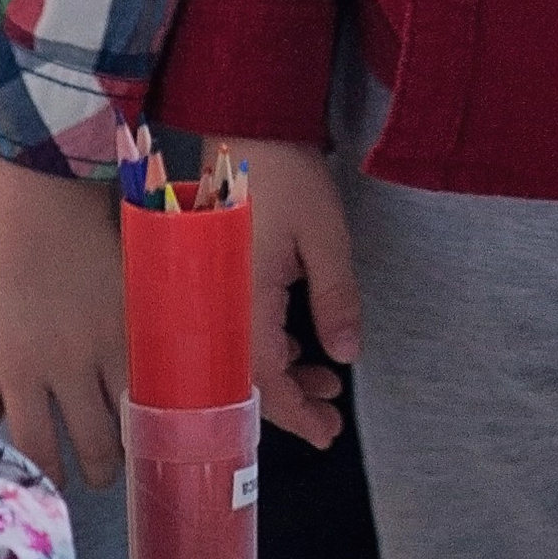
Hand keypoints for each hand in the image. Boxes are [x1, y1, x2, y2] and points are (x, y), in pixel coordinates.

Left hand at [0, 154, 126, 488]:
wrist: (41, 185)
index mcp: (20, 369)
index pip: (39, 450)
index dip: (49, 476)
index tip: (55, 481)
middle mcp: (68, 367)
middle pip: (95, 447)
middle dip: (97, 472)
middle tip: (96, 469)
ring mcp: (110, 340)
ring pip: (133, 416)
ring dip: (130, 439)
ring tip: (127, 440)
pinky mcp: (138, 312)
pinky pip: (152, 372)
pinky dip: (152, 394)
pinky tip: (148, 399)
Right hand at [231, 136, 361, 447]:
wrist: (246, 123)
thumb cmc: (288, 175)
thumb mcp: (325, 236)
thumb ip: (335, 297)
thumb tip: (346, 356)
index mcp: (241, 302)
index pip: (266, 382)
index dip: (297, 414)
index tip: (328, 436)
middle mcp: (217, 306)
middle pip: (248, 379)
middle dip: (293, 402)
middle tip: (332, 414)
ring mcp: (211, 293)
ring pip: (241, 358)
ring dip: (283, 375)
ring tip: (326, 380)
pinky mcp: (212, 279)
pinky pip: (234, 332)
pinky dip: (266, 348)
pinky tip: (297, 346)